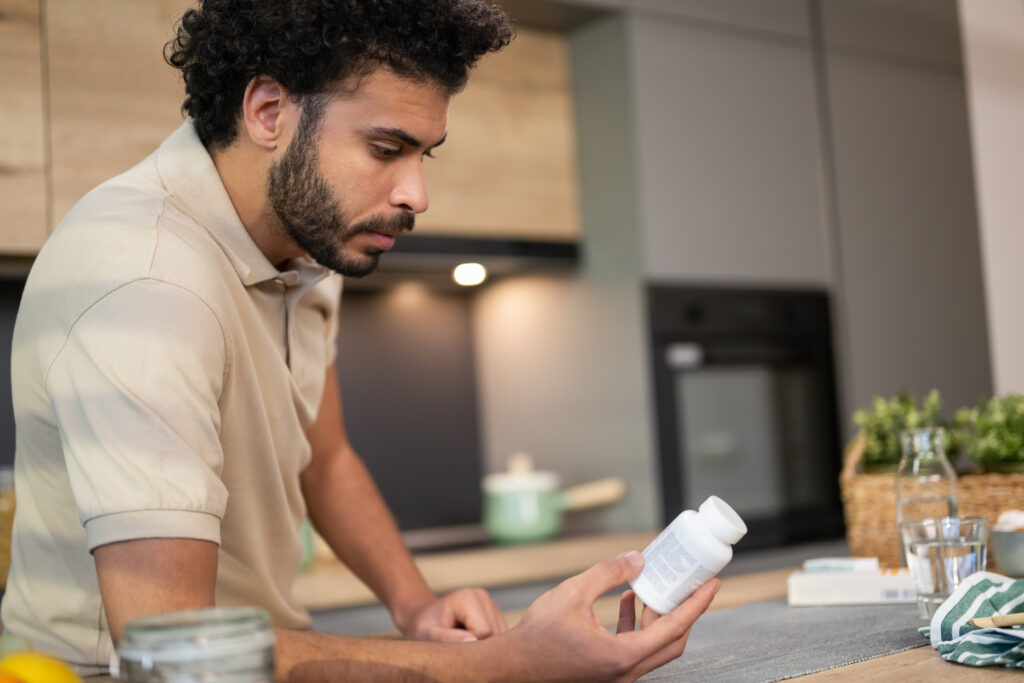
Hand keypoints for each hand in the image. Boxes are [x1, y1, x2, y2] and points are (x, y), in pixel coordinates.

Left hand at [394, 588, 506, 642]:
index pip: (484, 631)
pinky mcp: (494, 611)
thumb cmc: (423, 626)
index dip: (472, 645)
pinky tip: (471, 638)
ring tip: (463, 639)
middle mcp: (482, 596)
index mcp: (467, 598)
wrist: (422, 615)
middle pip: (495, 632)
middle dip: (481, 645)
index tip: (454, 646)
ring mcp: (490, 602)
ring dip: (485, 644)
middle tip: (458, 646)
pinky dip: (488, 641)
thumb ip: (449, 638)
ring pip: (501, 634)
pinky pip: (500, 634)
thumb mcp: (429, 634)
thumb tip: (473, 641)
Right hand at [506, 551, 719, 681]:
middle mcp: (624, 672)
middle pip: (672, 642)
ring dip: (659, 617)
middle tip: (692, 585)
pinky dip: (639, 625)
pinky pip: (636, 649)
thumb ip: (607, 573)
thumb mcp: (572, 593)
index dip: (696, 604)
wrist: (513, 665)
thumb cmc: (536, 636)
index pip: (674, 628)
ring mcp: (616, 675)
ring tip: (655, 586)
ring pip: (654, 647)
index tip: (712, 584)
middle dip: (685, 611)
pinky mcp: (607, 672)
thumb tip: (638, 559)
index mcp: (621, 656)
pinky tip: (628, 600)